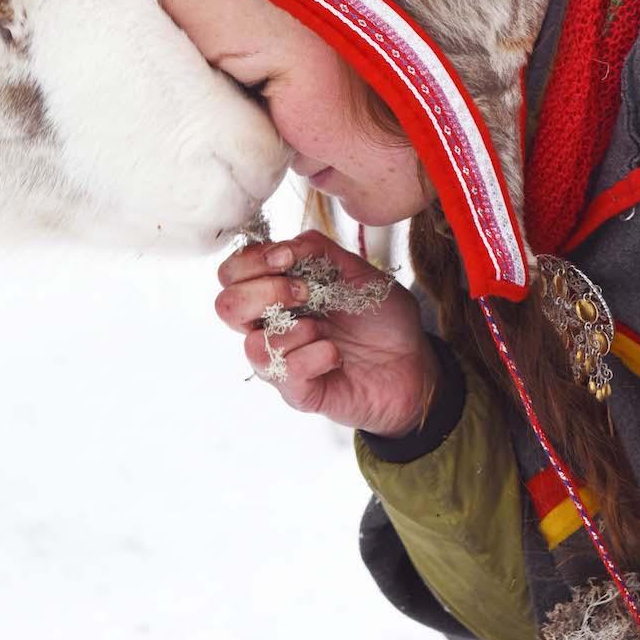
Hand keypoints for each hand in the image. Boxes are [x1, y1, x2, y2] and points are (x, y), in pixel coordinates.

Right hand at [216, 229, 438, 435]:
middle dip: (265, 292)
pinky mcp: (298, 392)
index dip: (251, 261)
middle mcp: (270, 326)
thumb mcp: (355, 270)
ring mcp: (282, 360)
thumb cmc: (381, 317)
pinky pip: (286, 373)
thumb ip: (317, 250)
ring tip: (324, 330)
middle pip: (225, 307)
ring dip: (294, 330)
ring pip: (252, 345)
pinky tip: (336, 354)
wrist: (414, 361)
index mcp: (277, 291)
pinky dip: (315, 356)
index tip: (287, 259)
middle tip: (305, 293)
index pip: (231, 273)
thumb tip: (282, 248)